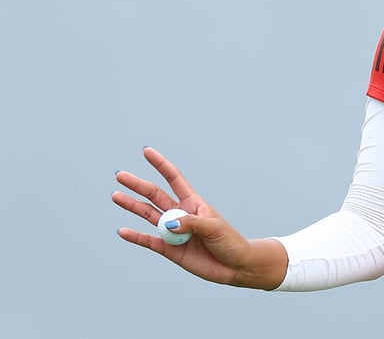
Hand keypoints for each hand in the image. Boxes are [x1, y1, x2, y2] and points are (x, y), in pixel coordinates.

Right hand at [112, 147, 285, 289]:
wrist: (234, 266)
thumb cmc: (229, 241)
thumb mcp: (214, 228)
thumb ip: (191, 223)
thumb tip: (168, 223)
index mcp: (193, 202)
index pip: (174, 179)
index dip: (161, 165)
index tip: (147, 152)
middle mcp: (180, 214)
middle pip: (155, 195)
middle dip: (138, 185)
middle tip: (120, 176)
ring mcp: (173, 231)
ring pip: (148, 215)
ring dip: (132, 206)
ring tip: (116, 196)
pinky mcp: (170, 250)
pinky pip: (149, 241)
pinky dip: (136, 236)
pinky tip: (122, 230)